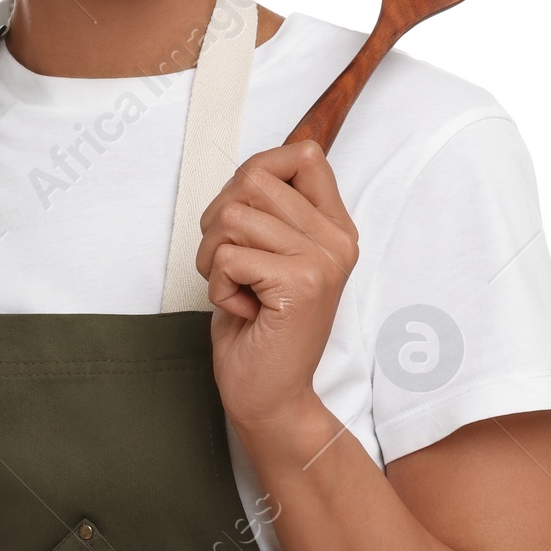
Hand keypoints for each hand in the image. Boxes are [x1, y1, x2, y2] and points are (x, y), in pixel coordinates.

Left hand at [194, 140, 357, 432]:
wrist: (270, 396)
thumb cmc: (259, 327)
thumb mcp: (267, 256)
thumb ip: (269, 211)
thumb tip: (249, 170)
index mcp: (335, 227)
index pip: (304, 154)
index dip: (256, 172)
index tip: (243, 217)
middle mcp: (337, 240)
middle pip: (255, 177)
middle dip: (219, 218)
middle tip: (229, 263)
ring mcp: (323, 261)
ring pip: (233, 217)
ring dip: (213, 256)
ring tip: (236, 288)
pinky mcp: (300, 284)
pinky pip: (228, 257)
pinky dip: (217, 287)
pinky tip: (243, 309)